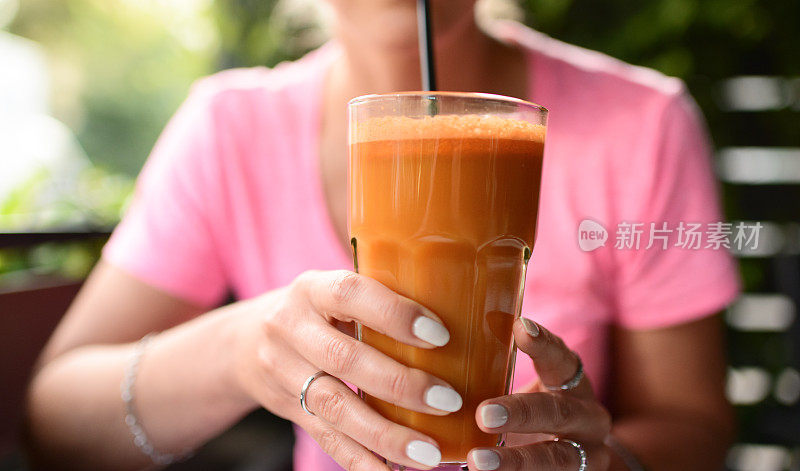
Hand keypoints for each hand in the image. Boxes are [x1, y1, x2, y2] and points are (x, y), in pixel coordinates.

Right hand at [232, 270, 460, 470]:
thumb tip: (467, 311)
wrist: (247, 341)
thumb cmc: (318, 310)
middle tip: (448, 400)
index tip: (441, 335)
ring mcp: (284, 372)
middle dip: (399, 384)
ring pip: (334, 407)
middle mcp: (291, 328)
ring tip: (429, 453)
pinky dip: (360, 461)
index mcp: (312, 289)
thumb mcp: (336, 291)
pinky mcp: (288, 409)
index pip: (351, 294)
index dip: (394, 315)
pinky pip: (325, 438)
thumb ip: (381, 299)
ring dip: (385, 434)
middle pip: (343, 359)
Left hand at [468, 319, 611, 470]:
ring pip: (555, 459)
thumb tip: (435, 344)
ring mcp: (586, 455)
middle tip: (483, 414)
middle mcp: (587, 418)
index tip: (520, 327)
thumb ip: (499, 371)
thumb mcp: (531, 388)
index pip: (563, 359)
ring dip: (515, 461)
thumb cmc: (535, 411)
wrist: (576, 458)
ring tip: (477, 461)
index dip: (544, 344)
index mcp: (573, 385)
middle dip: (520, 413)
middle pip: (558, 413)